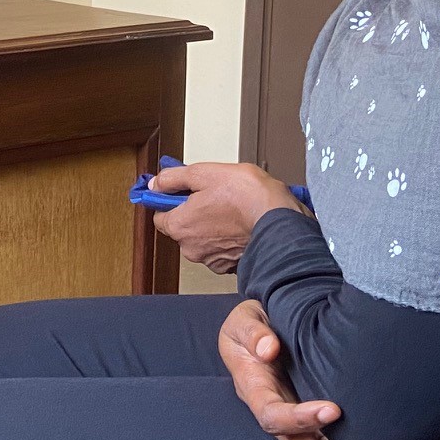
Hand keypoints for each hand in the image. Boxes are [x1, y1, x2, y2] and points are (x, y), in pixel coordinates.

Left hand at [145, 162, 298, 273]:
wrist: (282, 222)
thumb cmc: (248, 197)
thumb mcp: (205, 173)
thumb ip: (174, 177)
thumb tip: (156, 183)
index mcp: (180, 226)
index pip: (160, 215)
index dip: (171, 200)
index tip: (182, 191)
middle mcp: (191, 248)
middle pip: (183, 227)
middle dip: (194, 212)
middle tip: (213, 195)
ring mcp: (212, 260)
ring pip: (204, 238)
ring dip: (212, 225)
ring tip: (231, 209)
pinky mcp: (231, 266)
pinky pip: (222, 249)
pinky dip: (228, 238)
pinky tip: (240, 224)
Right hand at [217, 300, 439, 439]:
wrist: (273, 328)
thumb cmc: (256, 326)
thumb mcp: (244, 322)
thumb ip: (251, 332)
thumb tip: (268, 348)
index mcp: (259, 396)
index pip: (275, 418)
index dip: (300, 420)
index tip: (332, 410)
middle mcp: (287, 424)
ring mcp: (313, 431)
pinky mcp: (337, 431)